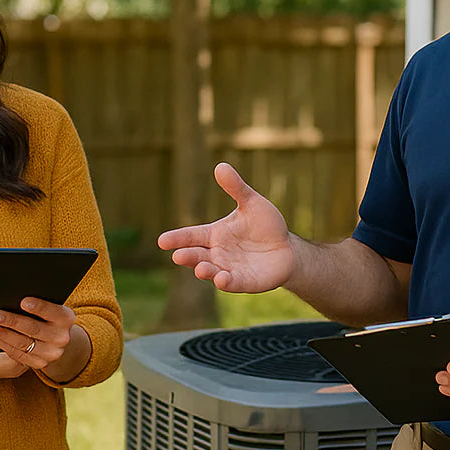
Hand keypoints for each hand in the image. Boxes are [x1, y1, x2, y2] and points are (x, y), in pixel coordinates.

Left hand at [0, 298, 85, 377]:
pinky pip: (17, 354)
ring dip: (2, 335)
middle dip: (13, 322)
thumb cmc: (48, 316)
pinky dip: (1, 344)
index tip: (23, 302)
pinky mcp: (39, 364)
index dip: (39, 307)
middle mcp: (61, 338)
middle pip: (34, 329)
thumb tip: (12, 295)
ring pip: (23, 343)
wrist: (58, 340)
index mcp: (66, 318)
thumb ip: (38, 303)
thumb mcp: (51, 308)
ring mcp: (51, 354)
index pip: (53, 311)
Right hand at [156, 162, 294, 292]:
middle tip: (178, 256)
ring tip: (200, 269)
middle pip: (196, 256)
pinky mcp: (243, 282)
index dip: (177, 238)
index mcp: (214, 234)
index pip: (191, 236)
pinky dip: (225, 282)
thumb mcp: (251, 203)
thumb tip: (220, 166)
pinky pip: (231, 283)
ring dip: (205, 271)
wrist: (287, 249)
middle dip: (188, 257)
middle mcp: (217, 254)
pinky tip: (222, 279)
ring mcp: (228, 269)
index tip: (161, 241)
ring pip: (211, 271)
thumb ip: (236, 188)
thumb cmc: (266, 225)